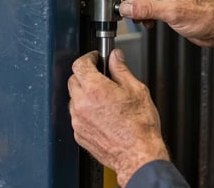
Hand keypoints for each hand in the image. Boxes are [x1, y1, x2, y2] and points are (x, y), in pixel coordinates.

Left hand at [68, 49, 168, 186]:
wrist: (138, 156)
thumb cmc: (140, 126)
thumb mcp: (136, 90)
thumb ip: (121, 69)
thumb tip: (115, 57)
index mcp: (96, 90)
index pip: (80, 64)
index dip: (88, 57)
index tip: (95, 58)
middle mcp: (82, 105)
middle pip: (73, 80)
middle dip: (85, 74)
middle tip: (100, 75)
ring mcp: (78, 121)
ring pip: (73, 98)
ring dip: (84, 93)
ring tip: (103, 97)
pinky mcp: (79, 134)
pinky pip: (76, 115)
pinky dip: (84, 110)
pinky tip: (101, 113)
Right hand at [115, 0, 213, 46]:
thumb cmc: (210, 15)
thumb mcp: (173, 11)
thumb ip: (146, 8)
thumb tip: (127, 7)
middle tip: (123, 6)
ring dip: (138, 6)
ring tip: (134, 16)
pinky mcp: (172, 3)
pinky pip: (152, 4)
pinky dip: (146, 13)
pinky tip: (146, 22)